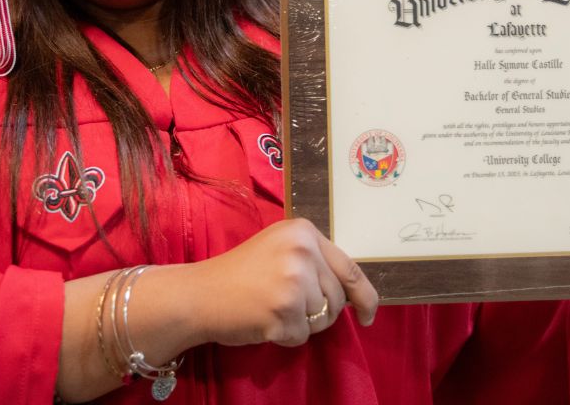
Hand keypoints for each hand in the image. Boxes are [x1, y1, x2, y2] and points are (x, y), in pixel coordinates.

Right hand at [188, 218, 378, 347]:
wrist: (200, 293)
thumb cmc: (240, 273)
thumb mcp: (281, 250)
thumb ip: (315, 261)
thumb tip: (355, 292)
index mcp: (304, 232)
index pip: (350, 269)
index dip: (365, 296)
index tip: (368, 315)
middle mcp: (303, 251)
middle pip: (337, 299)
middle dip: (319, 311)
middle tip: (284, 304)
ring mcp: (293, 281)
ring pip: (322, 319)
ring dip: (301, 324)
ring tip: (271, 308)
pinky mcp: (283, 310)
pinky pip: (302, 336)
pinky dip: (285, 336)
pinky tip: (264, 321)